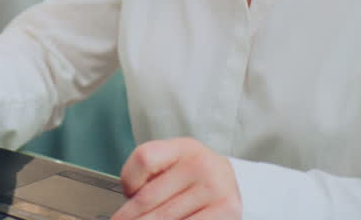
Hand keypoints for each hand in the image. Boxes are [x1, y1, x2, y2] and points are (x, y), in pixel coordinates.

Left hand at [112, 138, 241, 219]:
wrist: (235, 183)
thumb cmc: (196, 175)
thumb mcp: (176, 161)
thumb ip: (152, 174)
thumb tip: (129, 203)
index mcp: (183, 147)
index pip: (145, 158)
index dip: (129, 180)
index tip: (126, 195)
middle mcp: (200, 165)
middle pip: (149, 197)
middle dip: (130, 216)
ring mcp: (214, 189)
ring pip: (166, 217)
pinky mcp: (225, 211)